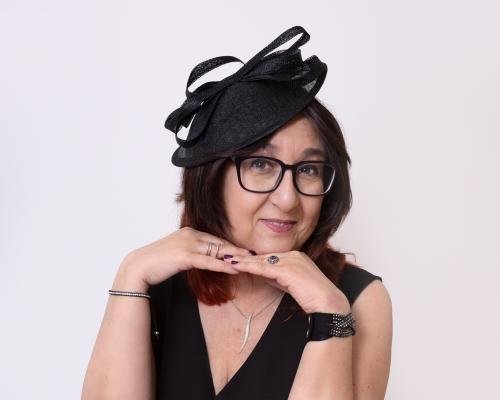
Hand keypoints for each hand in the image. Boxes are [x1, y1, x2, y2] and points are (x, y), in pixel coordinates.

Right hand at [116, 227, 249, 288]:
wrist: (139, 266)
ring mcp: (188, 244)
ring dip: (234, 258)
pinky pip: (209, 262)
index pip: (214, 239)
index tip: (242, 251)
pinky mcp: (185, 256)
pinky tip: (234, 269)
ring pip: (217, 251)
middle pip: (219, 243)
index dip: (229, 246)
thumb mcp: (176, 253)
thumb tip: (201, 258)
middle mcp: (190, 235)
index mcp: (189, 232)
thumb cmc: (156, 262)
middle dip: (237, 250)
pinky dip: (223, 265)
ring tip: (249, 263)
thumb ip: (190, 252)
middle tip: (252, 255)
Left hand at [224, 250, 350, 313]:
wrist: (327, 303)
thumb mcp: (291, 284)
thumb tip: (262, 275)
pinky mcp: (288, 269)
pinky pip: (264, 268)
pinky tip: (238, 266)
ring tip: (228, 259)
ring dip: (244, 260)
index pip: (270, 256)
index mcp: (296, 256)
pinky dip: (250, 266)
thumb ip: (278, 277)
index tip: (240, 258)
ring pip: (262, 261)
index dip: (254, 258)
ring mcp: (291, 261)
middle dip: (246, 257)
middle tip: (229, 255)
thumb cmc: (312, 296)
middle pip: (264, 256)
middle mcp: (293, 255)